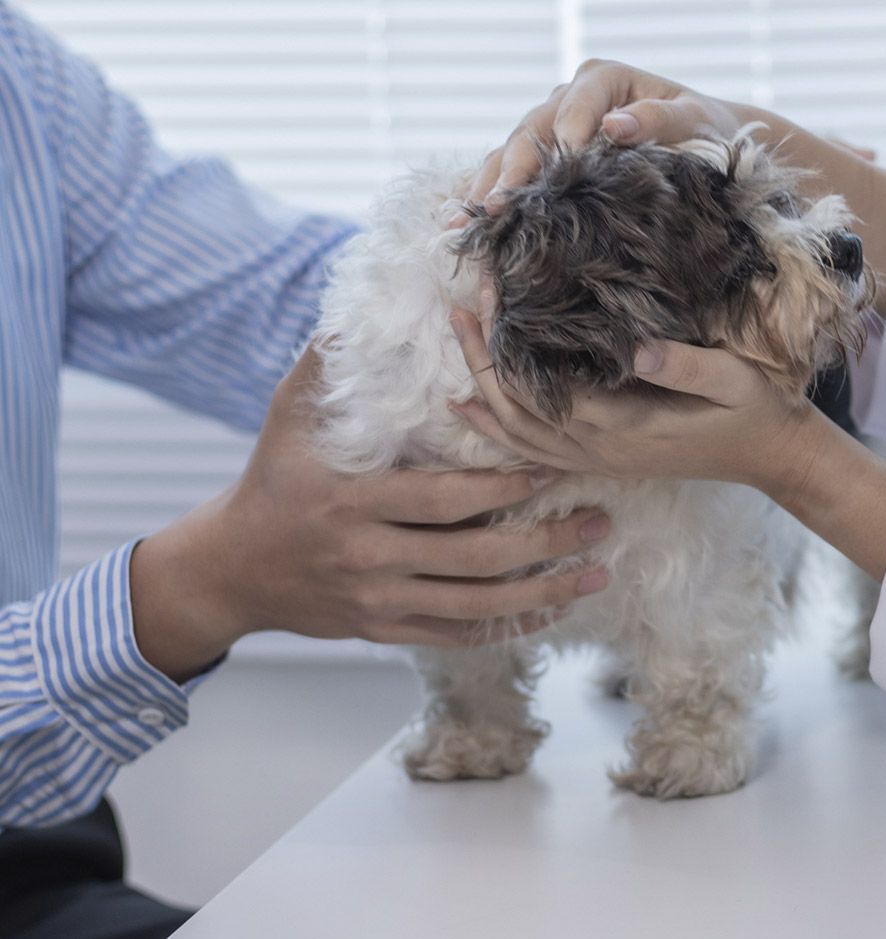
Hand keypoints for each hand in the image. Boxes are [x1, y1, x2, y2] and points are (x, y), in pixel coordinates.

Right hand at [130, 348, 611, 681]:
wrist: (230, 569)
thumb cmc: (271, 479)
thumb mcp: (289, 415)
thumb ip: (330, 360)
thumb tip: (368, 300)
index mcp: (351, 501)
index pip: (442, 500)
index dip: (503, 489)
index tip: (555, 470)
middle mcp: (368, 557)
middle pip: (473, 558)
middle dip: (546, 543)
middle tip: (600, 521)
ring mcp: (378, 601)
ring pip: (476, 607)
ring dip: (545, 593)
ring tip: (598, 575)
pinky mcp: (384, 631)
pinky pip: (458, 636)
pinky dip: (510, 628)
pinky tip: (553, 610)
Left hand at [447, 306, 831, 494]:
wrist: (769, 457)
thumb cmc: (753, 412)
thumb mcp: (734, 381)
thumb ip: (688, 365)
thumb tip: (637, 348)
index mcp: (624, 427)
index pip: (542, 387)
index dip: (507, 344)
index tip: (491, 293)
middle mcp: (599, 451)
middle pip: (515, 412)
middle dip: (481, 359)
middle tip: (461, 304)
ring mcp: (598, 462)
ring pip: (516, 436)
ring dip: (480, 390)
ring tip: (461, 337)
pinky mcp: (603, 461)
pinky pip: (534, 452)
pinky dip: (497, 430)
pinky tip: (472, 407)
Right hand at [451, 61, 885, 316]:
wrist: (704, 153)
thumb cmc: (709, 138)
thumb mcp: (699, 127)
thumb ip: (663, 121)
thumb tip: (617, 127)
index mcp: (606, 82)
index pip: (577, 105)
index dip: (564, 134)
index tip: (558, 165)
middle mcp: (569, 99)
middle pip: (532, 131)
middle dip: (514, 171)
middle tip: (497, 207)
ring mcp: (551, 130)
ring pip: (510, 154)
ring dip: (486, 189)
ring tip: (461, 223)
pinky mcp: (544, 162)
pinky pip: (508, 177)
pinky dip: (487, 200)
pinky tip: (460, 227)